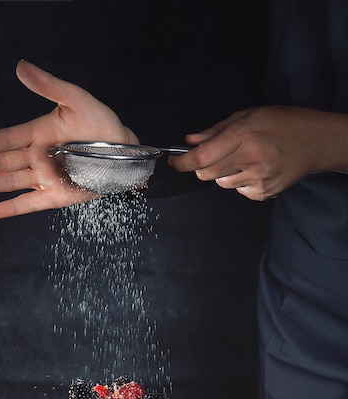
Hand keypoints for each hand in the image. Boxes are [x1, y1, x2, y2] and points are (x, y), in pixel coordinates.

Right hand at [0, 60, 137, 217]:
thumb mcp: (76, 100)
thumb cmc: (103, 125)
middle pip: (3, 162)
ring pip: (10, 183)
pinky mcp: (56, 196)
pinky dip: (12, 208)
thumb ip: (49, 86)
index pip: (7, 138)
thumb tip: (20, 66)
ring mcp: (46, 178)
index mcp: (40, 134)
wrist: (126, 156)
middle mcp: (38, 157)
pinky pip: (30, 203)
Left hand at [168, 106, 347, 200]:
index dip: (183, 163)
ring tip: (244, 159)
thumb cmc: (282, 123)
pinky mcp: (266, 192)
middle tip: (216, 156)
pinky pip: (239, 191)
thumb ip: (216, 130)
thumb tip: (190, 141)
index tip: (174, 163)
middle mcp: (250, 158)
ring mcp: (259, 178)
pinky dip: (240, 182)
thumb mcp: (249, 115)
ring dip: (224, 174)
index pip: (203, 156)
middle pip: (207, 174)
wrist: (316, 141)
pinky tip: (256, 169)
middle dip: (202, 167)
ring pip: (222, 183)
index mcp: (244, 135)